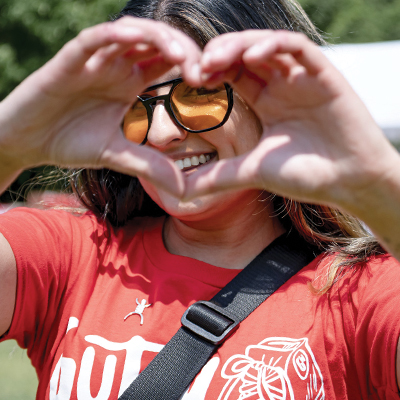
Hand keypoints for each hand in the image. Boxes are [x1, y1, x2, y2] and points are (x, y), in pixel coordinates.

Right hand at [0, 17, 201, 195]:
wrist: (27, 142)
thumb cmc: (70, 143)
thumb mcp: (118, 155)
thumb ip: (150, 165)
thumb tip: (184, 190)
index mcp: (131, 82)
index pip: (168, 62)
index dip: (192, 66)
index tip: (210, 83)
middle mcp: (117, 65)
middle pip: (157, 43)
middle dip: (183, 51)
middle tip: (203, 71)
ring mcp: (94, 60)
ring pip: (130, 34)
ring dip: (157, 38)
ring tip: (181, 55)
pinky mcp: (68, 61)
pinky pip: (93, 39)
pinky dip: (112, 35)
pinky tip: (131, 37)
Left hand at [185, 30, 399, 212]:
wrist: (348, 183)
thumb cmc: (303, 175)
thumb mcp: (250, 172)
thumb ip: (214, 178)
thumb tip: (177, 192)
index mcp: (265, 103)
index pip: (233, 74)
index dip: (211, 72)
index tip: (191, 81)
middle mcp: (282, 86)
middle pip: (246, 54)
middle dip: (219, 54)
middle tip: (199, 65)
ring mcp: (302, 79)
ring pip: (267, 44)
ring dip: (240, 45)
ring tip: (217, 58)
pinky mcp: (324, 75)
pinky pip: (298, 48)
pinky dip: (274, 46)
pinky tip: (252, 58)